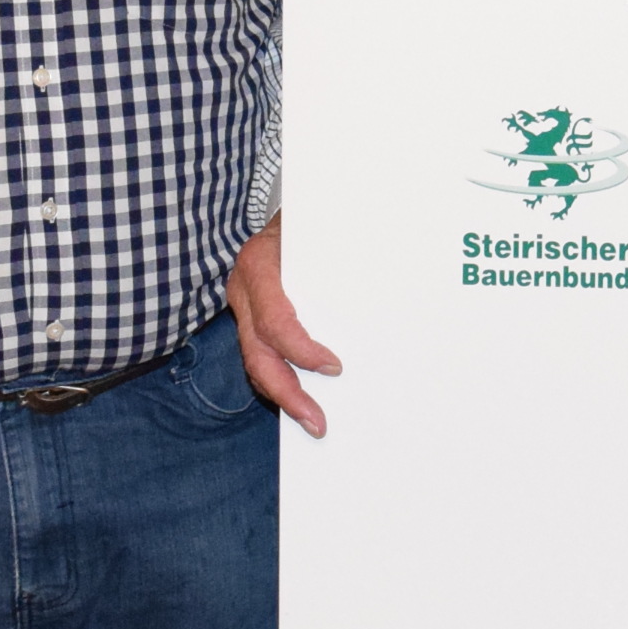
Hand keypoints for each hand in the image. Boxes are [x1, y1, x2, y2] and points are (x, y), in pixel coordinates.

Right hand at [230, 217, 343, 434]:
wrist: (292, 205)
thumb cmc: (312, 218)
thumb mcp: (320, 229)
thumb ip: (338, 257)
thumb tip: (383, 281)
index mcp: (259, 265)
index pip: (274, 321)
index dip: (301, 351)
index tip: (334, 367)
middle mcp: (244, 289)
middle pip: (258, 354)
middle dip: (287, 393)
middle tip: (317, 423)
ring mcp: (245, 305)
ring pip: (256, 361)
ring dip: (285, 394)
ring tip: (313, 421)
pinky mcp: (254, 316)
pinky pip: (263, 355)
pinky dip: (284, 379)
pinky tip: (307, 399)